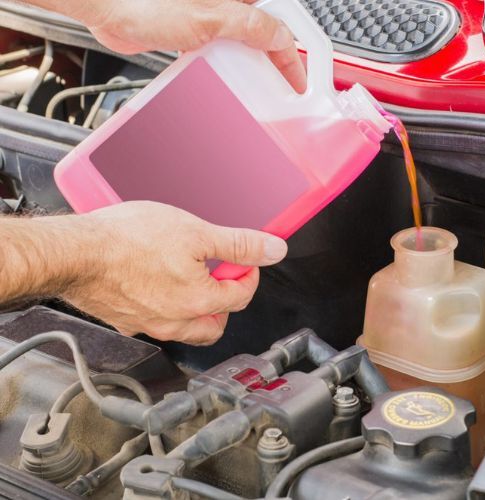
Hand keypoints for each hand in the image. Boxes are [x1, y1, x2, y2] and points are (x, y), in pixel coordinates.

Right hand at [62, 201, 287, 344]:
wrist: (76, 252)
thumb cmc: (128, 241)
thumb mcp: (197, 232)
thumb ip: (239, 244)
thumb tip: (272, 249)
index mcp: (200, 302)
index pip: (242, 295)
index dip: (248, 272)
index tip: (243, 259)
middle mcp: (175, 322)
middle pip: (217, 323)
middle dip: (227, 301)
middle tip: (221, 275)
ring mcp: (147, 324)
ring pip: (187, 328)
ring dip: (199, 309)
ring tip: (193, 279)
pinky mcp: (124, 320)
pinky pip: (156, 322)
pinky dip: (167, 308)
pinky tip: (159, 283)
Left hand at [69, 0, 306, 91]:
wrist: (109, 6)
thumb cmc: (148, 2)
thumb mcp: (212, 18)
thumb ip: (253, 27)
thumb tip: (282, 38)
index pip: (280, 23)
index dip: (293, 54)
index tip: (298, 79)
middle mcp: (227, 2)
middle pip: (265, 32)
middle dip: (274, 59)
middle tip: (282, 84)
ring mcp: (210, 15)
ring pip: (243, 43)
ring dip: (249, 65)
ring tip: (254, 85)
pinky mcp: (193, 29)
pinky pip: (220, 49)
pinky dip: (225, 65)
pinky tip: (222, 76)